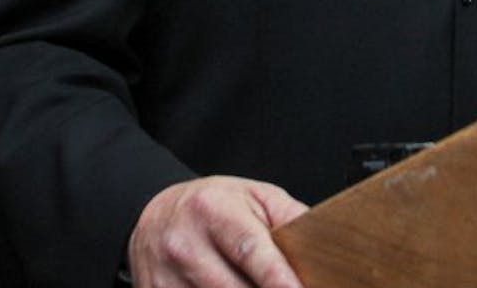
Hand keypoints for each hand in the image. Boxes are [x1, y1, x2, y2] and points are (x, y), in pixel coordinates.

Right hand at [128, 176, 308, 287]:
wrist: (155, 216)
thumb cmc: (212, 206)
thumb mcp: (253, 196)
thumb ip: (289, 218)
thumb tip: (322, 243)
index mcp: (212, 210)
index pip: (250, 249)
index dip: (278, 277)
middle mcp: (185, 245)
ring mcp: (166, 278)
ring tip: (258, 286)